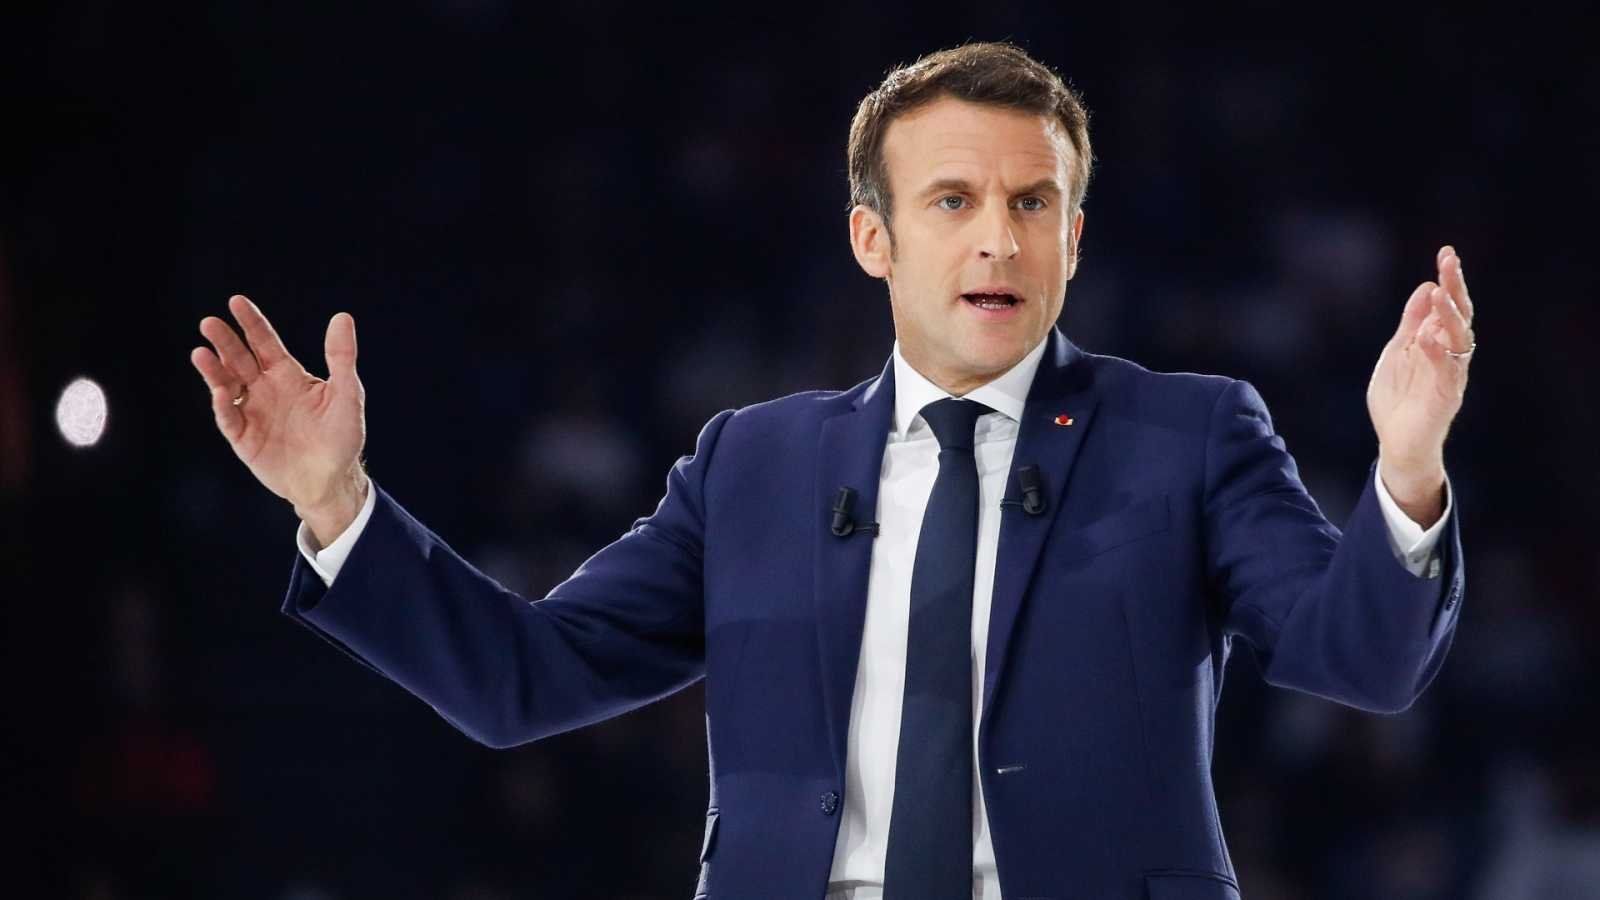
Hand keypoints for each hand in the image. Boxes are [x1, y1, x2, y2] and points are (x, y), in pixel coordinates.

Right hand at [190, 295, 368, 544]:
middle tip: (209, 323)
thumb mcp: (347, 394)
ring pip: (226, 385)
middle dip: (225, 341)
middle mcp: (265, 389)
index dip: (251, 323)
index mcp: (287, 375)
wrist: (332, 480)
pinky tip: (220, 392)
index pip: (265, 342)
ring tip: (201, 353)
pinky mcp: (244, 438)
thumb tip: (342, 317)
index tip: (236, 302)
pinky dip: (222, 405)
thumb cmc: (342, 436)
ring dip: (214, 370)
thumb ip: (341, 357)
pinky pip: (229, 418)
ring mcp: (252, 412)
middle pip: (240, 359)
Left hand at [1367, 245, 1474, 522]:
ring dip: (1450, 316)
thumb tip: (1426, 287)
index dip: (1449, 280)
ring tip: (1441, 293)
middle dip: (1455, 289)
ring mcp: (1449, 376)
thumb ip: (1411, 322)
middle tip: (1449, 262)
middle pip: (1460, 317)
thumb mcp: (1398, 351)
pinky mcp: (1445, 399)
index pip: (1449, 306)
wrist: (1397, 444)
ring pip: (1459, 341)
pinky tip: (1426, 337)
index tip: (1446, 253)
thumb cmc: (1399, 399)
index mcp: (1437, 342)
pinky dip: (1436, 354)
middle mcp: (1449, 356)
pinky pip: (1446, 373)